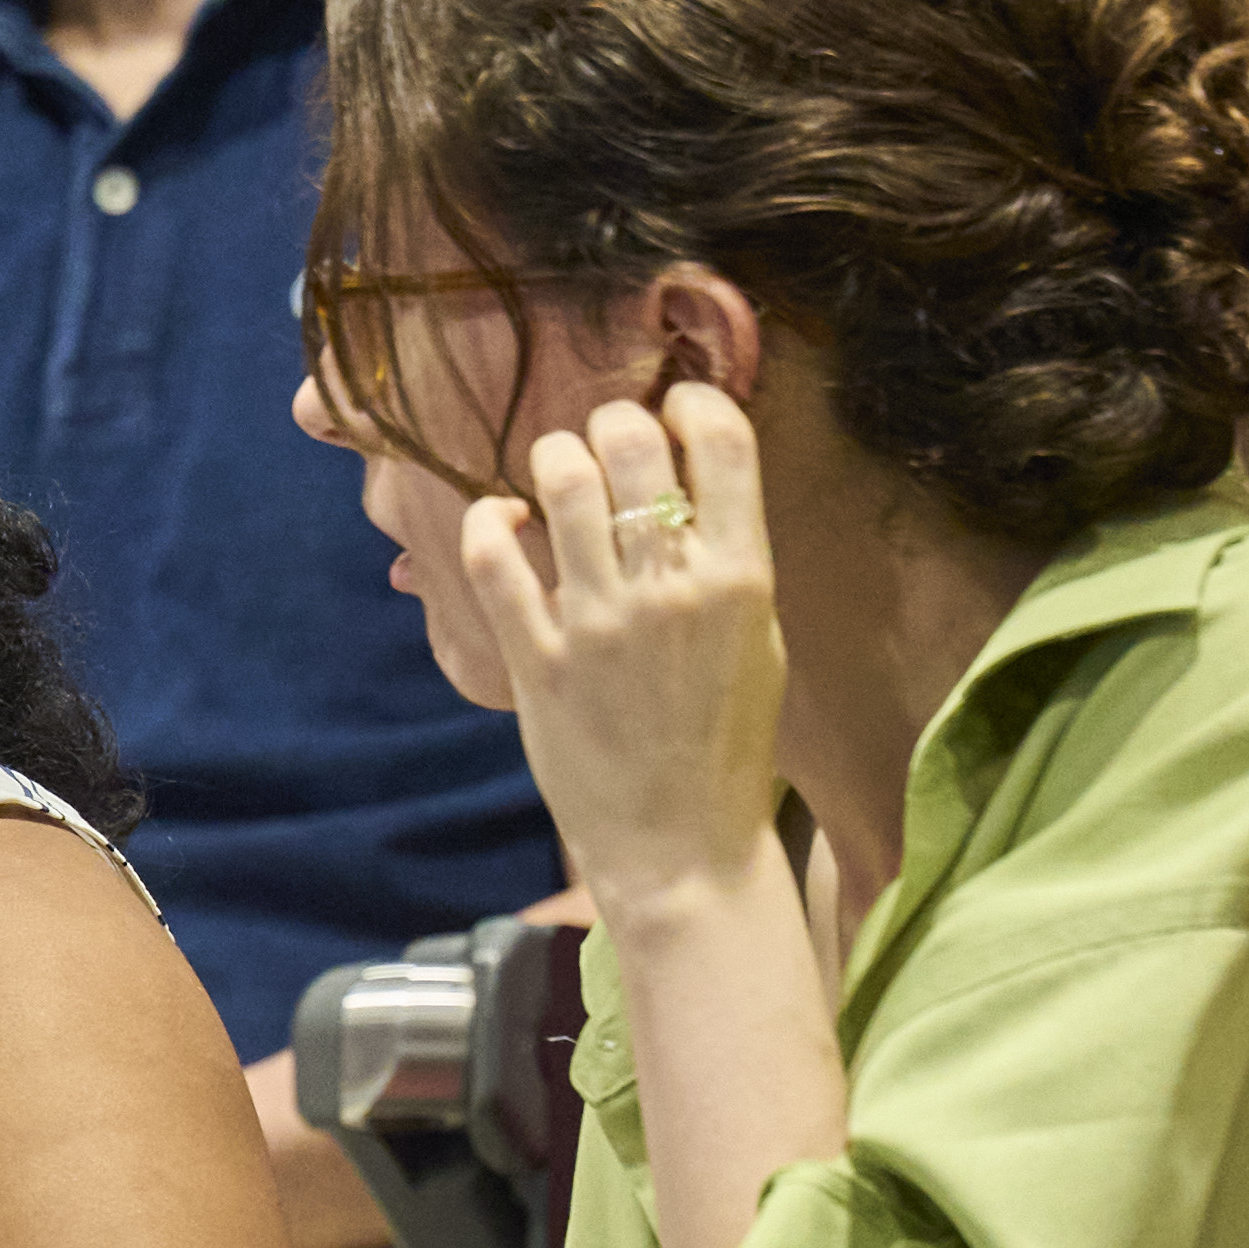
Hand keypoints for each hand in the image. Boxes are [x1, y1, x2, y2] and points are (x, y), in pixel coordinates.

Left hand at [464, 386, 787, 925]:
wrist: (682, 846)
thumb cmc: (728, 743)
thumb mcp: (760, 642)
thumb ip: (729, 560)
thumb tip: (692, 478)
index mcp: (742, 578)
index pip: (722, 440)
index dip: (692, 401)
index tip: (674, 407)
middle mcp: (670, 589)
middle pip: (629, 443)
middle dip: (610, 424)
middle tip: (603, 443)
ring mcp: (598, 622)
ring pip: (560, 481)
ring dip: (551, 460)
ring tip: (553, 477)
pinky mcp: (535, 658)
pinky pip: (494, 557)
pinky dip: (489, 522)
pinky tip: (501, 522)